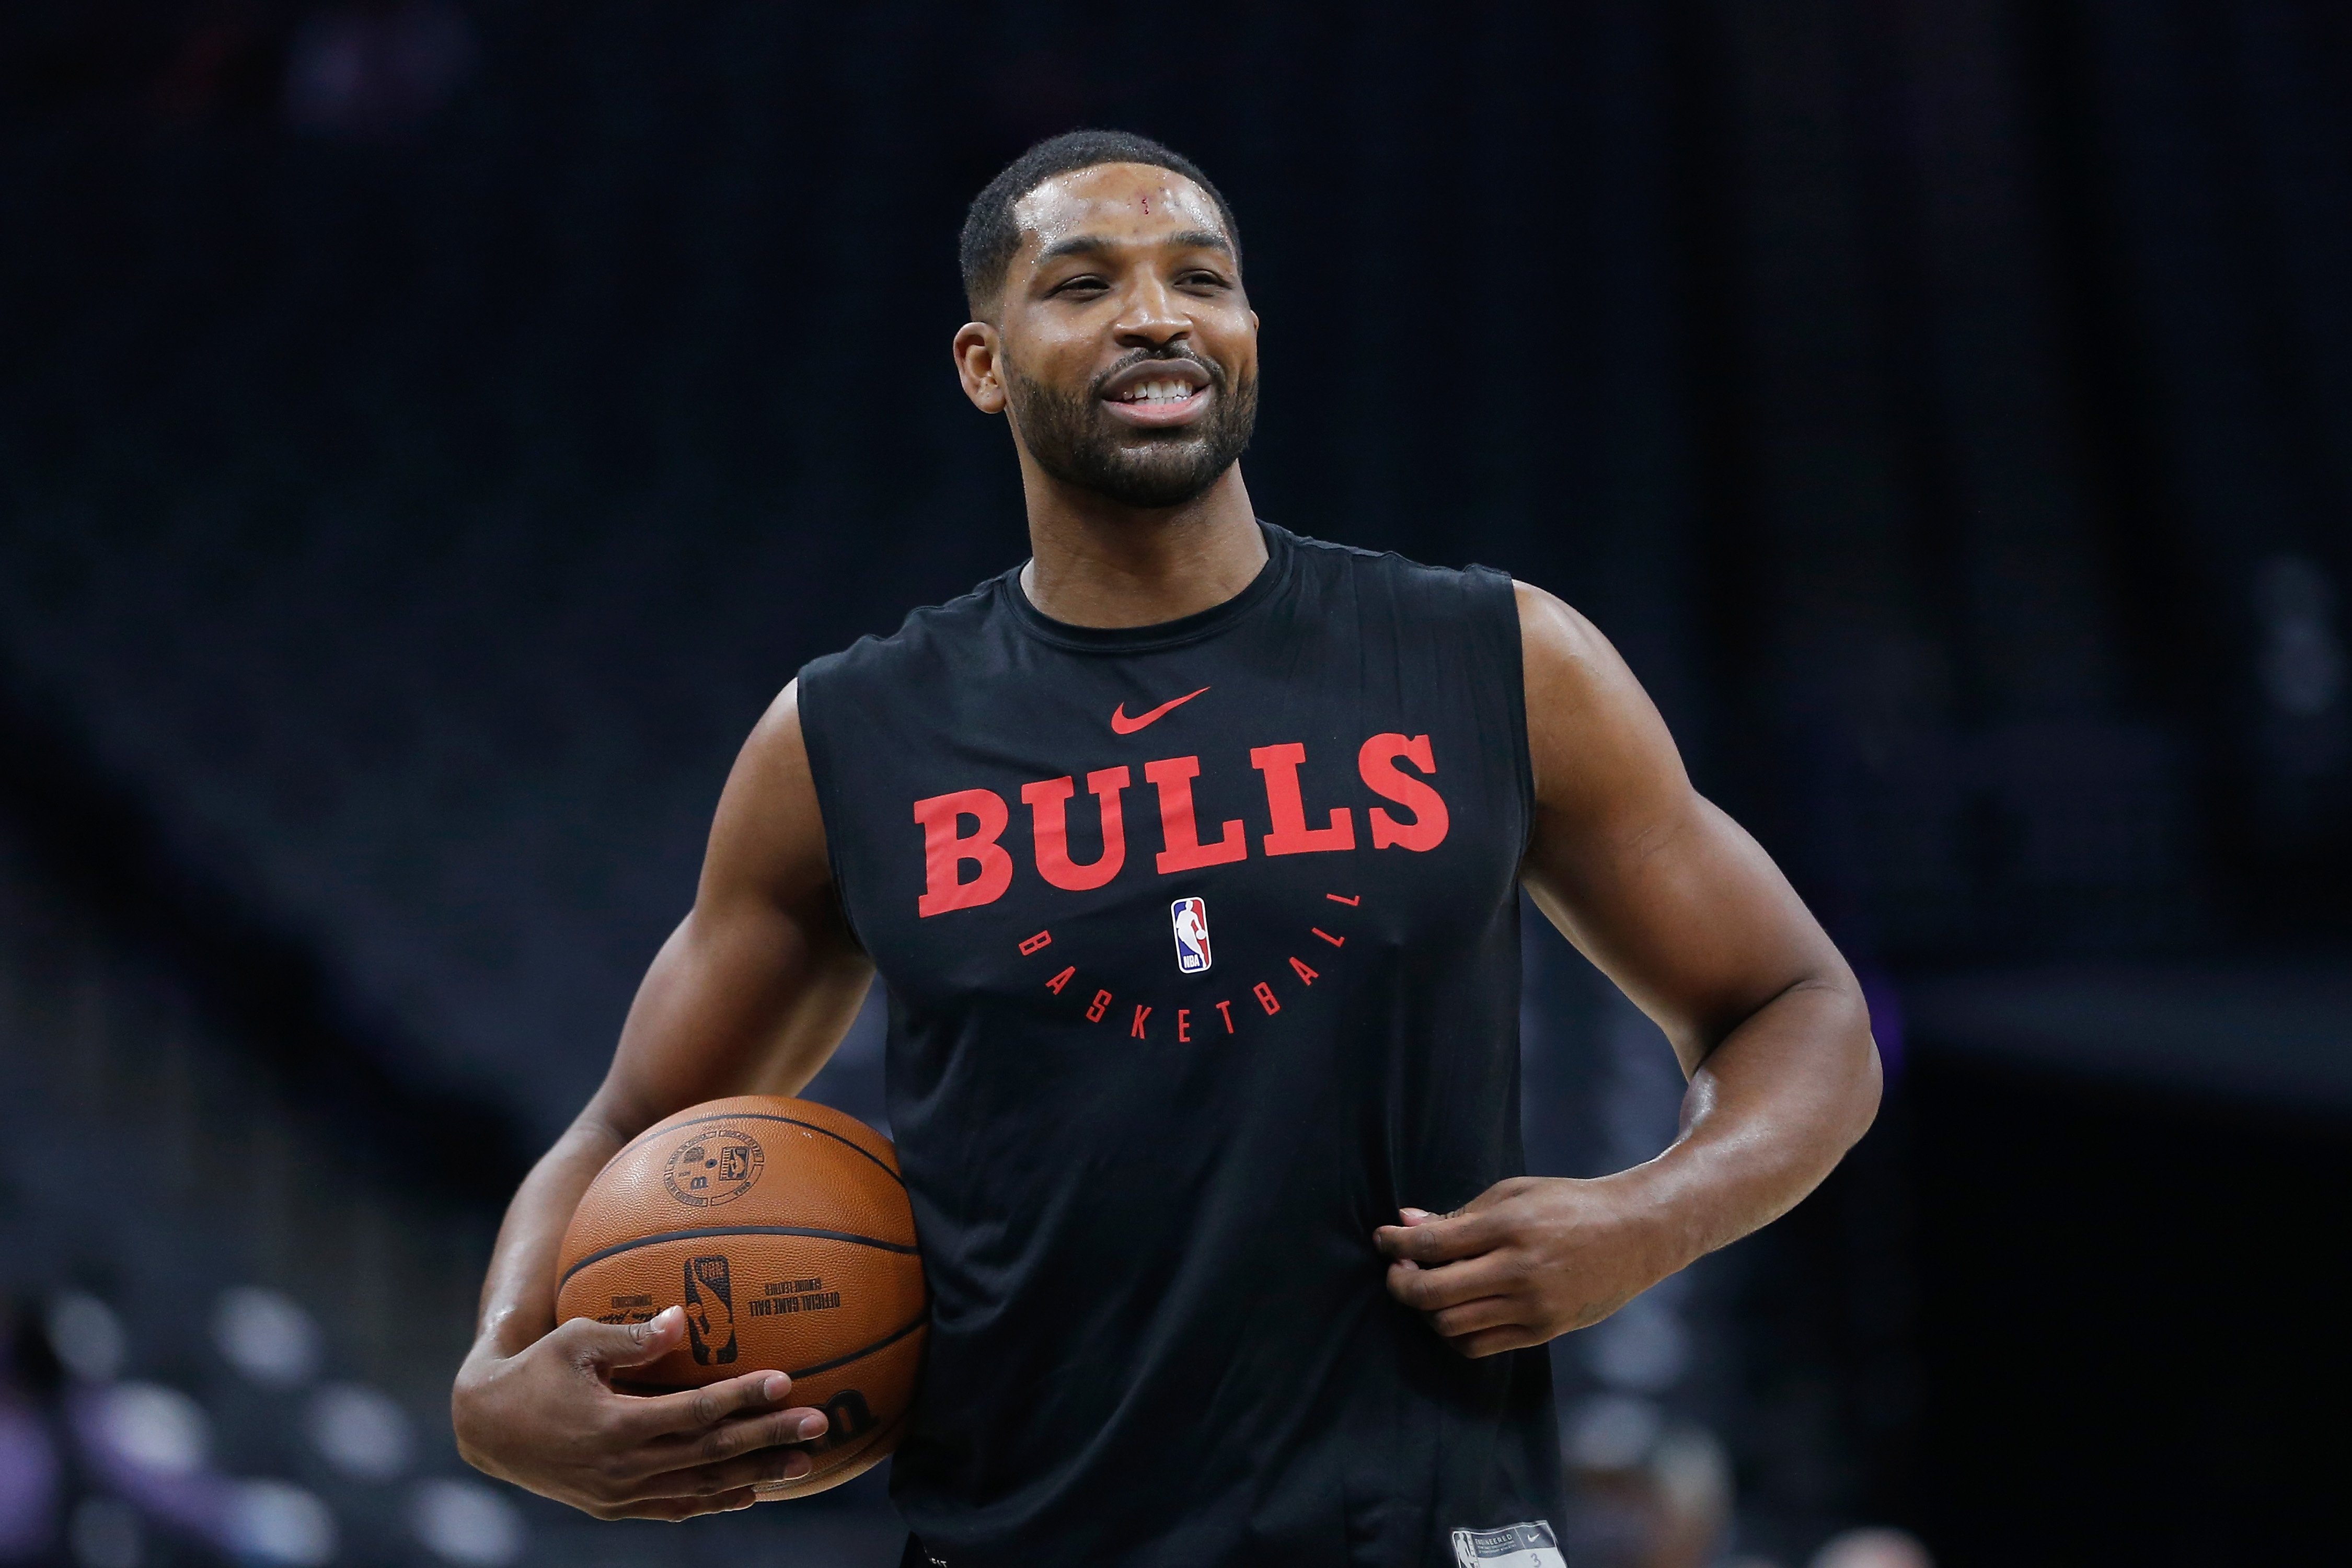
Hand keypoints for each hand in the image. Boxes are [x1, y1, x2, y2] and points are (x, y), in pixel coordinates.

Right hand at [453, 1305, 830, 1519]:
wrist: (488, 1428)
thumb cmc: (535, 1370)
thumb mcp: (575, 1341)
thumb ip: (631, 1336)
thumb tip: (684, 1318)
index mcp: (614, 1426)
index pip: (694, 1413)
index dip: (741, 1397)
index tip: (785, 1380)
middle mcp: (621, 1469)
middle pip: (711, 1455)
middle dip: (768, 1438)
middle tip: (818, 1425)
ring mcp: (619, 1495)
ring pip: (701, 1487)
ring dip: (755, 1475)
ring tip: (803, 1464)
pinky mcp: (614, 1508)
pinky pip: (675, 1508)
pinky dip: (715, 1502)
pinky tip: (751, 1493)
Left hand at [1373, 1175, 1681, 1357]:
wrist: (1635, 1234)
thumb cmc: (1569, 1204)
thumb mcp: (1515, 1193)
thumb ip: (1460, 1214)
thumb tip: (1406, 1223)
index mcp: (1511, 1226)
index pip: (1433, 1245)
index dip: (1396, 1244)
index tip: (1382, 1239)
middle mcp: (1519, 1271)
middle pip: (1433, 1294)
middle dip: (1400, 1284)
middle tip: (1397, 1270)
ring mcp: (1532, 1307)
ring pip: (1450, 1326)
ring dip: (1426, 1310)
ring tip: (1425, 1288)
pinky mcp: (1542, 1331)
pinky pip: (1478, 1346)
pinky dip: (1454, 1333)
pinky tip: (1454, 1310)